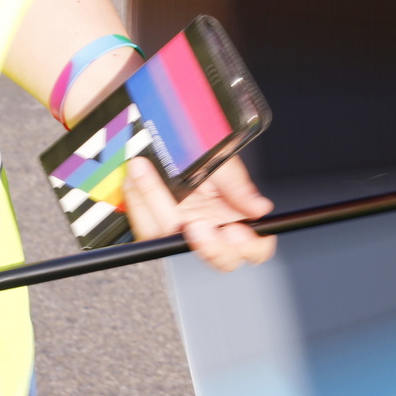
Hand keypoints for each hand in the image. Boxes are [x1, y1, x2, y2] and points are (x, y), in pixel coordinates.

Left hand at [120, 156, 276, 272]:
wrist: (174, 137)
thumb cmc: (204, 149)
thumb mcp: (223, 161)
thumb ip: (239, 186)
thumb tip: (259, 208)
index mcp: (239, 217)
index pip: (256, 247)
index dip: (249, 246)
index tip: (234, 230)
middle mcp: (215, 229)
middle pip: (221, 258)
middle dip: (211, 247)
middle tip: (197, 224)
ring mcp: (186, 230)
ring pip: (175, 241)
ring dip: (160, 209)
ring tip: (148, 175)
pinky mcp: (158, 225)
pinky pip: (147, 228)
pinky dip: (139, 203)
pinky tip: (136, 180)